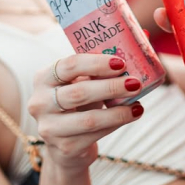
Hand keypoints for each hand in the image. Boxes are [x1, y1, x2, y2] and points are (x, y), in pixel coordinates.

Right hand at [28, 54, 143, 174]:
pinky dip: (116, 123)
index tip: (121, 63)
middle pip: (79, 92)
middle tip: (135, 83)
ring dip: (118, 111)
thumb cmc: (78, 104)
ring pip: (89, 119)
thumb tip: (144, 36)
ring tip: (138, 103)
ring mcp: (49, 128)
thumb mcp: (81, 83)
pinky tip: (132, 115)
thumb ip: (102, 66)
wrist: (65, 145)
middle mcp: (40, 103)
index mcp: (43, 78)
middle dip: (111, 87)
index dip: (97, 63)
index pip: (69, 65)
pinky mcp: (64, 148)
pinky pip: (95, 135)